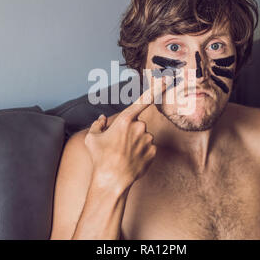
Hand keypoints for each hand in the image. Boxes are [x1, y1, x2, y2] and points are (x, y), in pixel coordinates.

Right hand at [84, 75, 171, 190]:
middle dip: (130, 131)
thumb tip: (102, 119)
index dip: (156, 88)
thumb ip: (98, 124)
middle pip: (137, 125)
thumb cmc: (100, 158)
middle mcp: (140, 127)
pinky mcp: (153, 152)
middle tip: (118, 145)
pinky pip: (148, 148)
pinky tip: (131, 160)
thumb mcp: (92, 138)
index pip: (143, 100)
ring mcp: (148, 140)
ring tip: (123, 155)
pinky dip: (141, 152)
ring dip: (135, 143)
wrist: (111, 180)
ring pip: (143, 137)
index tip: (167, 79)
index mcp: (125, 120)